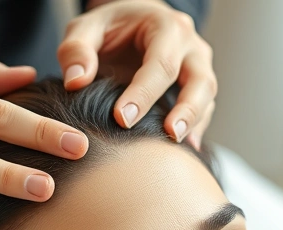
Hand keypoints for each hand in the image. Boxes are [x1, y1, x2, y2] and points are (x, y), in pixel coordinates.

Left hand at [58, 0, 215, 148]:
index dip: (144, 92)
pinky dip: (196, 128)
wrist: (130, 25)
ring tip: (176, 144)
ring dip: (195, 121)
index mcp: (164, 26)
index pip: (161, 62)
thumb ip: (75, 50)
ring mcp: (198, 66)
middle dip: (186, 109)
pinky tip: (184, 150)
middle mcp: (189, 45)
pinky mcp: (197, 86)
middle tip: (168, 134)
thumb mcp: (86, 28)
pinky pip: (204, 109)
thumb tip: (75, 82)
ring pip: (207, 95)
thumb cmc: (109, 28)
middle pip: (199, 79)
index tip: (122, 118)